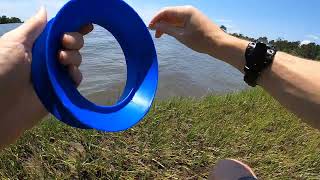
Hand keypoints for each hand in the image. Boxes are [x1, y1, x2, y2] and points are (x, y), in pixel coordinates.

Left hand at [0, 7, 92, 147]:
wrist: (2, 107)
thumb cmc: (3, 71)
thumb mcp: (15, 43)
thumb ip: (33, 27)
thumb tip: (44, 9)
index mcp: (37, 44)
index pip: (59, 32)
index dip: (73, 27)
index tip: (86, 24)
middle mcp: (48, 57)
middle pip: (72, 44)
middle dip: (74, 40)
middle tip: (65, 42)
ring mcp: (55, 73)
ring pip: (76, 59)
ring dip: (73, 57)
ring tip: (61, 61)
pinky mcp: (61, 89)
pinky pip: (76, 78)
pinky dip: (75, 74)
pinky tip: (69, 73)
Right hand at [149, 6, 226, 54]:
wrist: (219, 44)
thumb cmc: (202, 41)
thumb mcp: (181, 36)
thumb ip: (167, 29)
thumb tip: (155, 25)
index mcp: (186, 11)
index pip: (166, 11)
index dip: (156, 18)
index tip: (149, 27)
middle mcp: (189, 11)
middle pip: (169, 14)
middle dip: (160, 23)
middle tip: (154, 33)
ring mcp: (192, 16)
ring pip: (174, 19)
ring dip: (166, 26)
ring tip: (160, 36)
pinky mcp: (194, 21)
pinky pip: (180, 22)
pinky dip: (174, 27)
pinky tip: (170, 34)